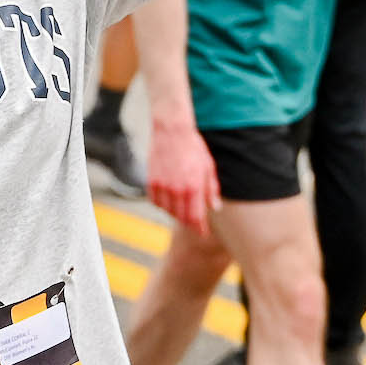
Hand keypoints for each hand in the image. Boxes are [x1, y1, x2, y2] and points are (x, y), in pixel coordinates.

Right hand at [143, 117, 219, 236]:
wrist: (172, 131)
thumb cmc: (193, 147)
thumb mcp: (208, 167)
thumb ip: (211, 189)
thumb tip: (214, 208)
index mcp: (194, 186)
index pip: (196, 217)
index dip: (199, 228)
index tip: (202, 233)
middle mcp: (177, 189)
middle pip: (182, 217)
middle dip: (189, 223)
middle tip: (194, 223)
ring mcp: (162, 186)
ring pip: (168, 211)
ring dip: (176, 214)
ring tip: (182, 211)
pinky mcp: (151, 182)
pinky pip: (156, 202)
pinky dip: (163, 205)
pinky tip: (170, 201)